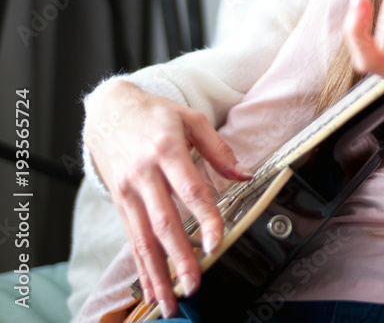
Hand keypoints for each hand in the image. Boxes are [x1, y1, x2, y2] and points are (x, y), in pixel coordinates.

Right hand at [83, 80, 250, 316]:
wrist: (109, 111)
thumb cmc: (155, 115)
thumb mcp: (190, 118)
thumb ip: (218, 149)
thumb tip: (244, 174)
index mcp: (166, 150)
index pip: (190, 189)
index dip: (205, 217)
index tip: (216, 242)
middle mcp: (144, 175)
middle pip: (164, 222)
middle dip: (180, 257)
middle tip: (195, 284)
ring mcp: (128, 192)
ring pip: (143, 239)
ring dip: (158, 273)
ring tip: (171, 301)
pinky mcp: (119, 203)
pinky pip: (132, 239)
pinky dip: (142, 267)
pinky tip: (152, 289)